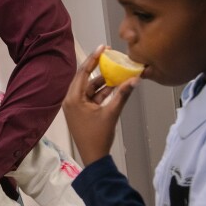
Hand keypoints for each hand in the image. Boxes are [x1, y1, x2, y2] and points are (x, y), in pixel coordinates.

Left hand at [62, 44, 138, 164]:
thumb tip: (135, 79)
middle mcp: (71, 100)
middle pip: (84, 78)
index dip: (93, 58)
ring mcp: (75, 106)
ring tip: (116, 70)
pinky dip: (102, 92)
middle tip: (109, 54)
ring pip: (89, 88)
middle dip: (97, 67)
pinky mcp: (81, 112)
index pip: (82, 73)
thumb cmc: (98, 136)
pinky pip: (91, 97)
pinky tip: (115, 85)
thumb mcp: (111, 113)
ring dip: (102, 81)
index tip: (103, 47)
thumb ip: (122, 95)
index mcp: (73, 98)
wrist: (93, 158)